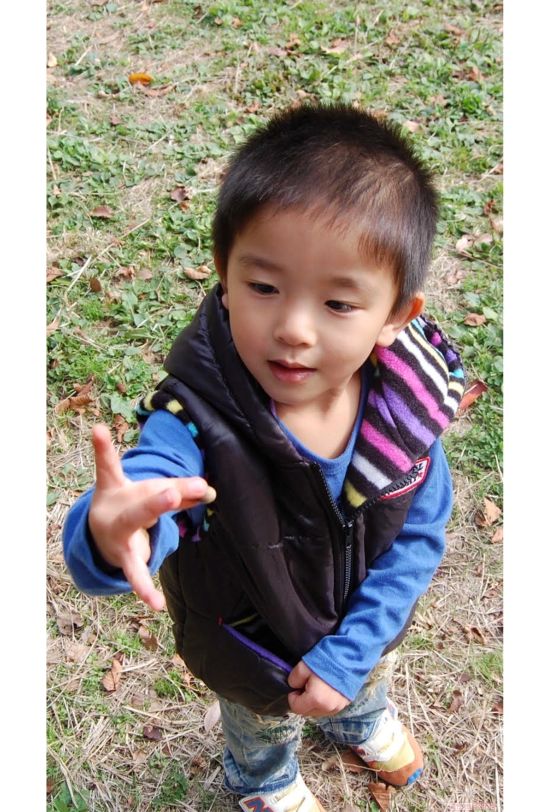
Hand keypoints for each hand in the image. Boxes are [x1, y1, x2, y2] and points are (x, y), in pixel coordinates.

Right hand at [88, 424, 215, 611]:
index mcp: (117, 487)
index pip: (112, 465)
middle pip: (142, 501)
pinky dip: (145, 588)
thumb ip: (180, 491)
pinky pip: (137, 573)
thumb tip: (211, 489)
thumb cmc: (128, 504)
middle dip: (158, 497)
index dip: (103, 447)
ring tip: (169, 508)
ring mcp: (119, 536)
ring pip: (140, 525)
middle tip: (172, 492)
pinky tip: (156, 604)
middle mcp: (117, 510)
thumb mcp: (148, 493)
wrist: (99, 535)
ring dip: (156, 520)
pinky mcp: (126, 559)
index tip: (97, 429)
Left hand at [287, 661, 349, 716]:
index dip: (293, 696)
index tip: (298, 685)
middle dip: (303, 700)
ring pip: (318, 711)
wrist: (350, 656)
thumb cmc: (326, 660)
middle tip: (307, 683)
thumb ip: (294, 679)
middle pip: (307, 712)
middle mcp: (328, 708)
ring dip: (314, 702)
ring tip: (318, 685)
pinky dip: (324, 701)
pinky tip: (328, 688)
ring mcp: (338, 707)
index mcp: (316, 700)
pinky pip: (329, 708)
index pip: (296, 708)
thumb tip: (294, 687)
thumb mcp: (304, 666)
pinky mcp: (345, 704)